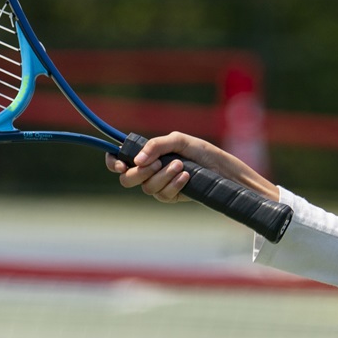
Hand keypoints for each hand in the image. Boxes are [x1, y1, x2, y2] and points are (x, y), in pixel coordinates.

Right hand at [104, 131, 279, 203]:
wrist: (224, 170)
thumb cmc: (203, 152)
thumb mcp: (180, 141)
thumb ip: (157, 145)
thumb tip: (137, 160)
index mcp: (148, 154)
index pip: (120, 160)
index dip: (114, 162)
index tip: (120, 162)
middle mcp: (150, 171)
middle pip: (127, 179)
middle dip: (140, 173)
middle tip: (156, 163)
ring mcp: (160, 185)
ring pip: (147, 188)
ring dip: (163, 176)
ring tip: (181, 166)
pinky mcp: (172, 196)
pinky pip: (163, 195)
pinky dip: (173, 185)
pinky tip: (186, 177)